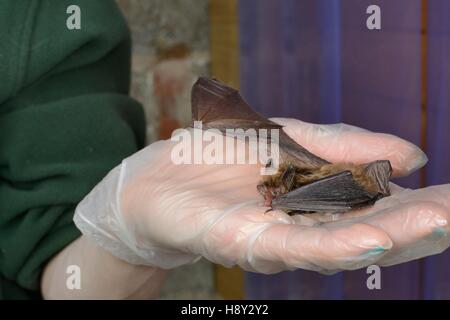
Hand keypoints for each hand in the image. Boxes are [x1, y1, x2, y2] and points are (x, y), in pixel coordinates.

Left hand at [74, 118, 445, 273]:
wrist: (160, 173)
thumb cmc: (222, 155)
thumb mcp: (289, 137)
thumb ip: (342, 146)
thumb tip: (409, 155)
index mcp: (316, 200)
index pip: (376, 206)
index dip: (416, 202)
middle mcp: (304, 227)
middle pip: (367, 231)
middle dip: (414, 224)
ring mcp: (277, 239)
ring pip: (340, 245)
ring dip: (389, 237)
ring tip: (434, 224)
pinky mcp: (247, 243)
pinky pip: (297, 247)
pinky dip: (336, 245)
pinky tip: (372, 239)